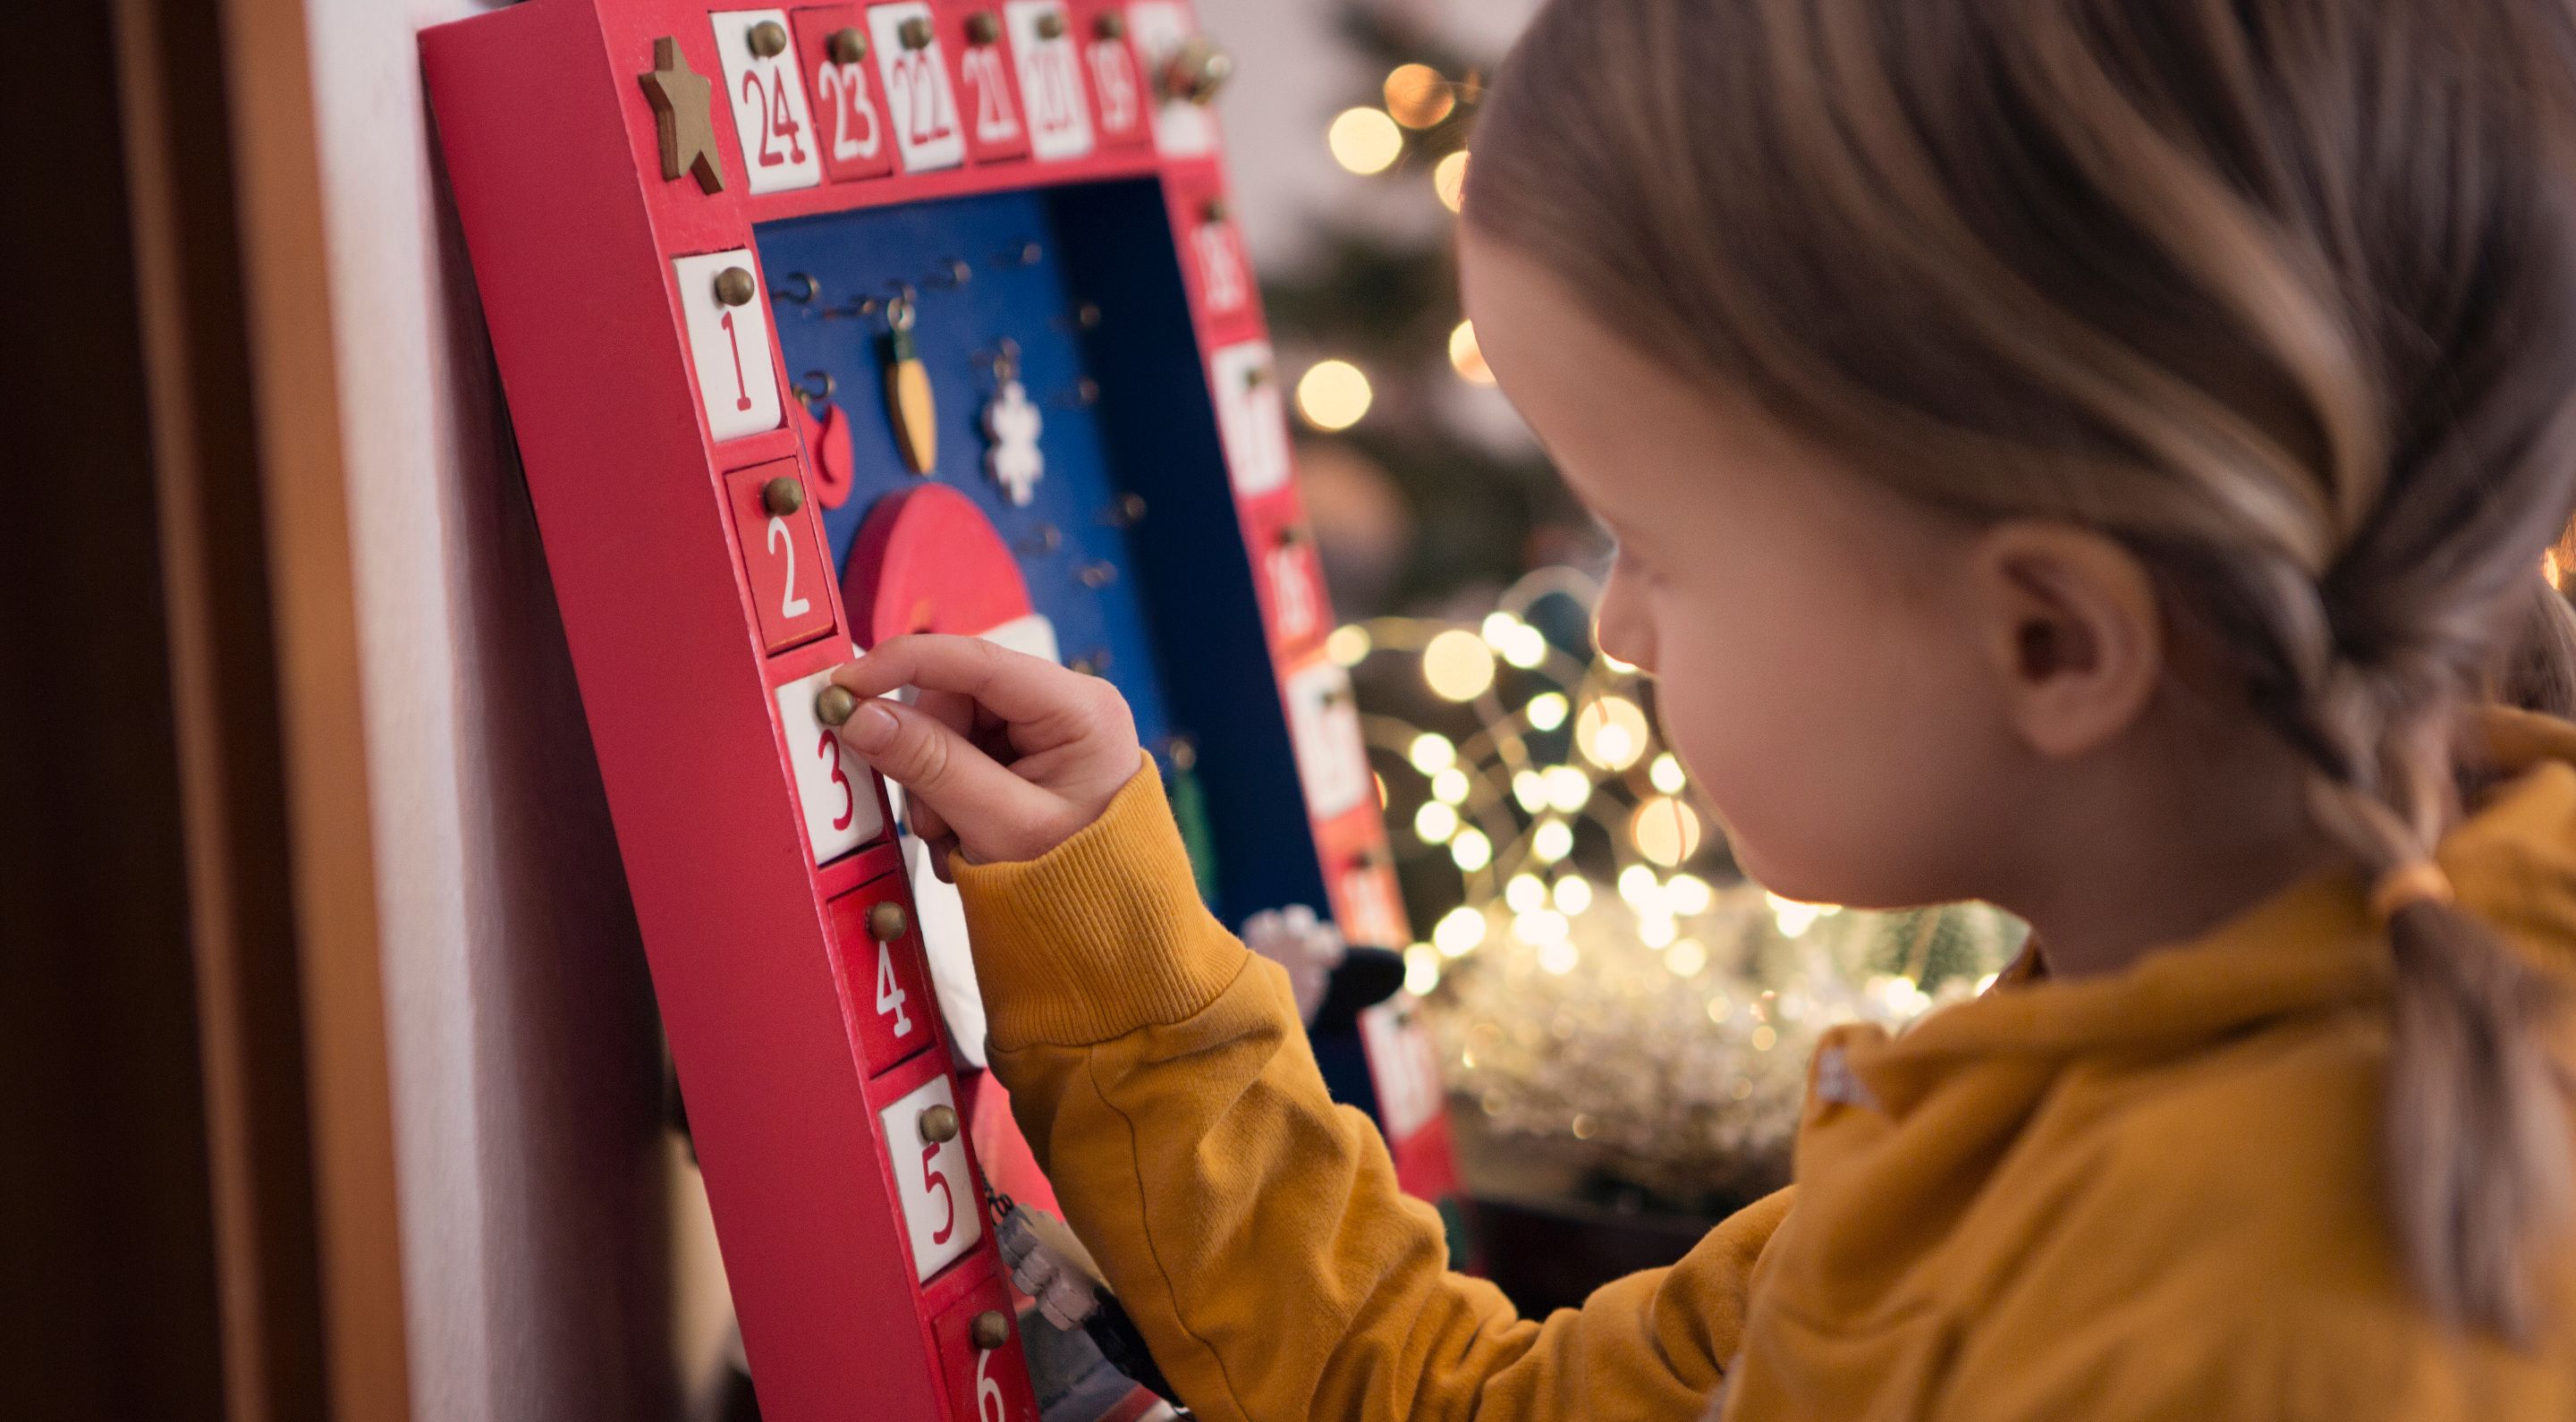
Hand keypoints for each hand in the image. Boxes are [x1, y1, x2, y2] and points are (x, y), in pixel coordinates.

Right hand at [828, 635, 1141, 865]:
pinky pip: (961, 753)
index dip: (904, 662)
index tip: (845, 684)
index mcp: (1081, 709)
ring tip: (957, 839)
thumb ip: (930, 766)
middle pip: (957, 697)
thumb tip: (860, 714)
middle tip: (932, 821)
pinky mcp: (1029, 753)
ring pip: (950, 728)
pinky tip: (965, 836)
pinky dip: (947, 796)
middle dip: (927, 757)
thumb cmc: (1076, 883)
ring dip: (934, 786)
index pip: (978, 660)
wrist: (1110, 930)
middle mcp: (1068, 704)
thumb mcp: (999, 827)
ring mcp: (1048, 729)